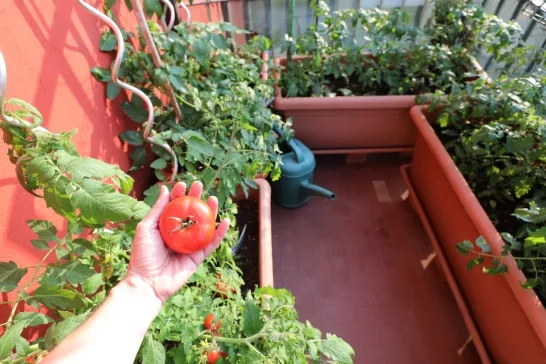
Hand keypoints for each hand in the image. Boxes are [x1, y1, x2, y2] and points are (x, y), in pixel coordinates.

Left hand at [125, 181, 229, 302]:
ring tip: (214, 199)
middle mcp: (179, 234)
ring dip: (210, 212)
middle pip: (191, 213)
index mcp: (165, 227)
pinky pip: (211, 243)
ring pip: (203, 226)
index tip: (183, 184)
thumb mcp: (146, 228)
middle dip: (196, 198)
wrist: (147, 282)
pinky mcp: (198, 257)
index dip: (179, 195)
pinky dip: (220, 233)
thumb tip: (165, 188)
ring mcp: (189, 245)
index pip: (174, 207)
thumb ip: (157, 209)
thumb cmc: (142, 255)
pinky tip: (224, 221)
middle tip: (199, 185)